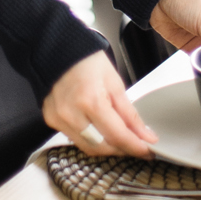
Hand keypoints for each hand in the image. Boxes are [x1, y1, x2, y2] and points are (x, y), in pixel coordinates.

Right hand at [42, 50, 157, 157]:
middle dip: (122, 149)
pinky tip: (100, 131)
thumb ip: (129, 114)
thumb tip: (144, 135)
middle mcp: (72, 114)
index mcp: (91, 101)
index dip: (135, 146)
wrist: (59, 50)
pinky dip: (91, 139)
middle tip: (136, 144)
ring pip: (89, 148)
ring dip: (107, 147)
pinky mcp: (52, 121)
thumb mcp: (114, 83)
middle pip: (103, 147)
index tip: (148, 149)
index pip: (117, 135)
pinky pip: (75, 139)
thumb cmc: (87, 61)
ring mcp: (59, 119)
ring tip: (120, 138)